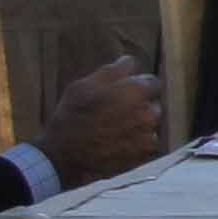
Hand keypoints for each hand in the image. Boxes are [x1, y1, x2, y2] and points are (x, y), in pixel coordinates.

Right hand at [31, 57, 165, 187]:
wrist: (63, 157)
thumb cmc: (71, 118)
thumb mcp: (83, 86)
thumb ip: (111, 71)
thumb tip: (129, 61)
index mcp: (135, 92)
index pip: (152, 81)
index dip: (138, 85)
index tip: (125, 92)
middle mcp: (149, 112)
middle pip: (154, 103)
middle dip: (140, 105)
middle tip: (116, 112)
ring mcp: (149, 135)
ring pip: (152, 123)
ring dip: (140, 124)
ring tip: (115, 129)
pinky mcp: (145, 154)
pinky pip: (149, 142)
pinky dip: (138, 141)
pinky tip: (118, 143)